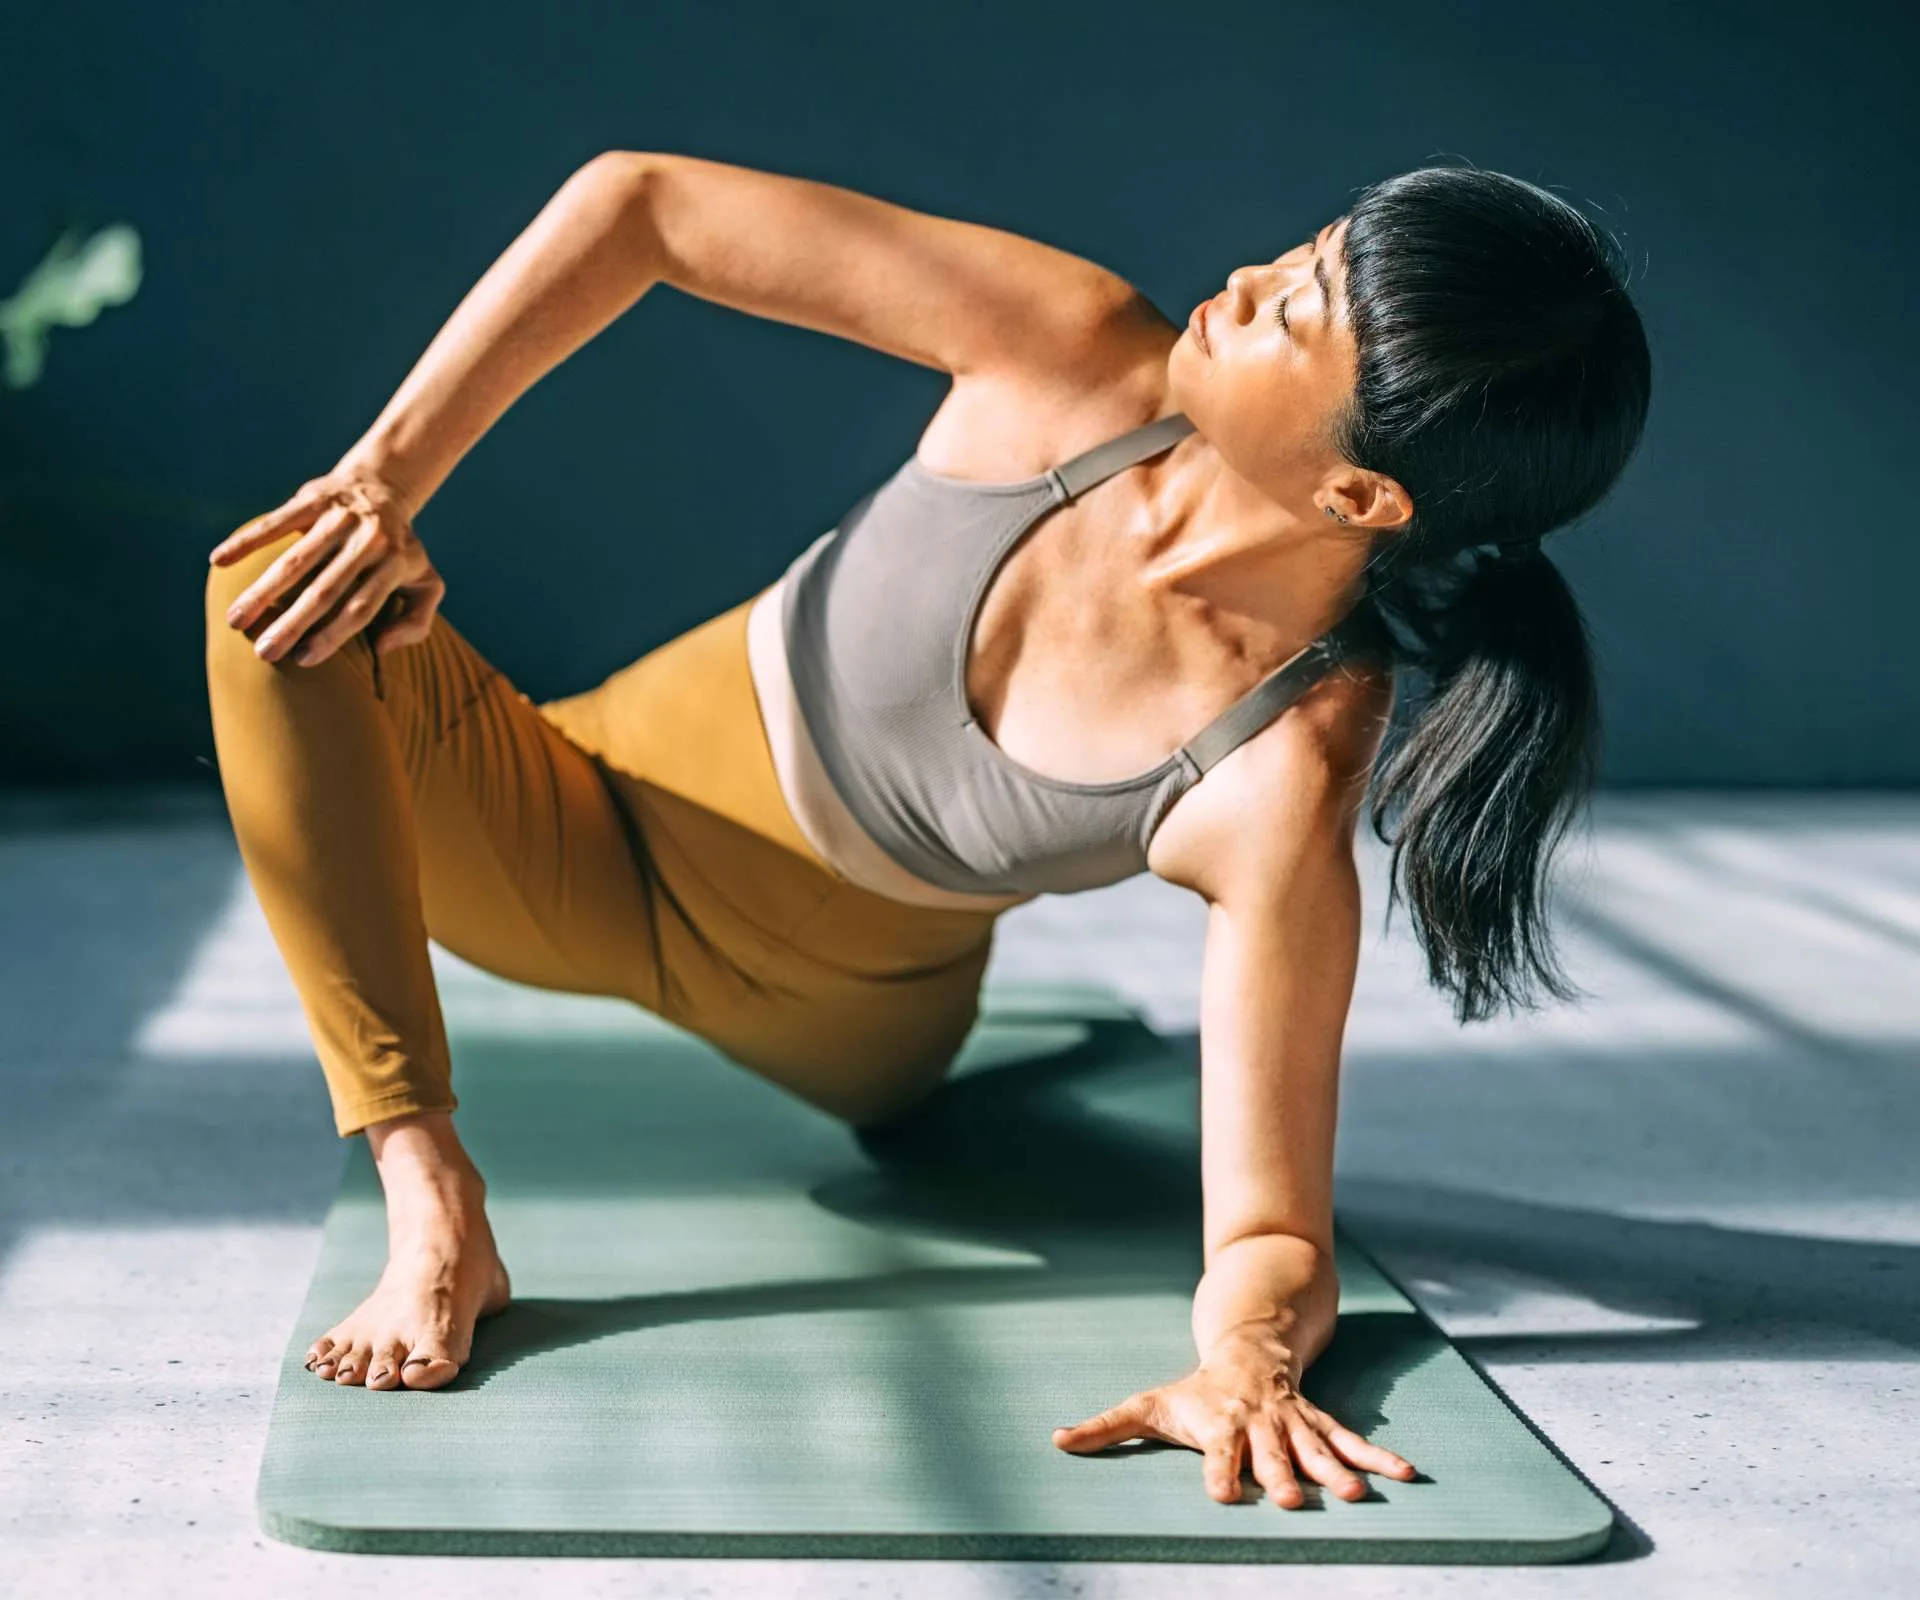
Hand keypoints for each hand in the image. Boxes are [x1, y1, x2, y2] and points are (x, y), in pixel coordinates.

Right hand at [208, 464, 444, 665]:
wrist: (383, 489)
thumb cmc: (400, 552)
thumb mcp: (427, 585)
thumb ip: (418, 622)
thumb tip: (383, 646)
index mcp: (396, 565)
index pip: (362, 607)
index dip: (333, 635)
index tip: (303, 660)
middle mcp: (369, 540)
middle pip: (326, 589)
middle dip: (293, 624)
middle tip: (264, 653)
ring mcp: (341, 517)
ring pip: (296, 559)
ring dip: (263, 591)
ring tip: (235, 620)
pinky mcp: (314, 499)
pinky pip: (276, 522)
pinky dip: (247, 541)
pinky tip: (219, 561)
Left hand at [1051, 1321, 1416, 1508]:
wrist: (1247, 1345)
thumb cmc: (1194, 1389)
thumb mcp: (1148, 1403)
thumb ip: (1106, 1427)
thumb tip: (1055, 1441)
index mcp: (1219, 1423)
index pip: (1217, 1452)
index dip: (1218, 1472)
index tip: (1219, 1495)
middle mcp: (1259, 1423)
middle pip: (1270, 1451)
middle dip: (1280, 1474)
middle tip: (1291, 1501)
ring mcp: (1293, 1422)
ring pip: (1316, 1447)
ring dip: (1335, 1471)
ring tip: (1356, 1497)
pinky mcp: (1319, 1422)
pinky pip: (1351, 1439)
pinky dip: (1378, 1457)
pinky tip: (1406, 1475)